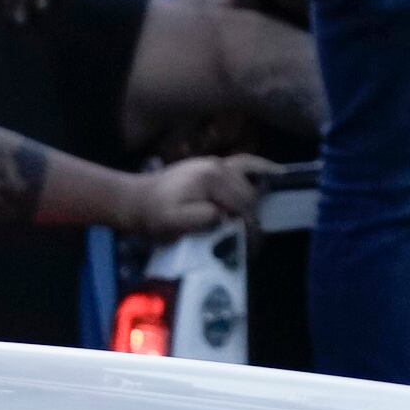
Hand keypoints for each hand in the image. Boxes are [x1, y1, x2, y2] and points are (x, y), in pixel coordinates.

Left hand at [122, 155, 266, 237]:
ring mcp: (217, 162)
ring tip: (259, 219)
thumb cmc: (154, 215)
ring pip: (251, 181)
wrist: (134, 200)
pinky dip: (260, 168)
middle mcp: (219, 165)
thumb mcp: (174, 222)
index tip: (251, 247)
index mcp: (212, 179)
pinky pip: (245, 163)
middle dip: (253, 217)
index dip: (250, 227)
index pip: (244, 205)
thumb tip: (225, 216)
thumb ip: (202, 218)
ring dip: (257, 200)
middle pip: (250, 194)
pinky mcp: (213, 165)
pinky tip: (275, 174)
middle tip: (251, 241)